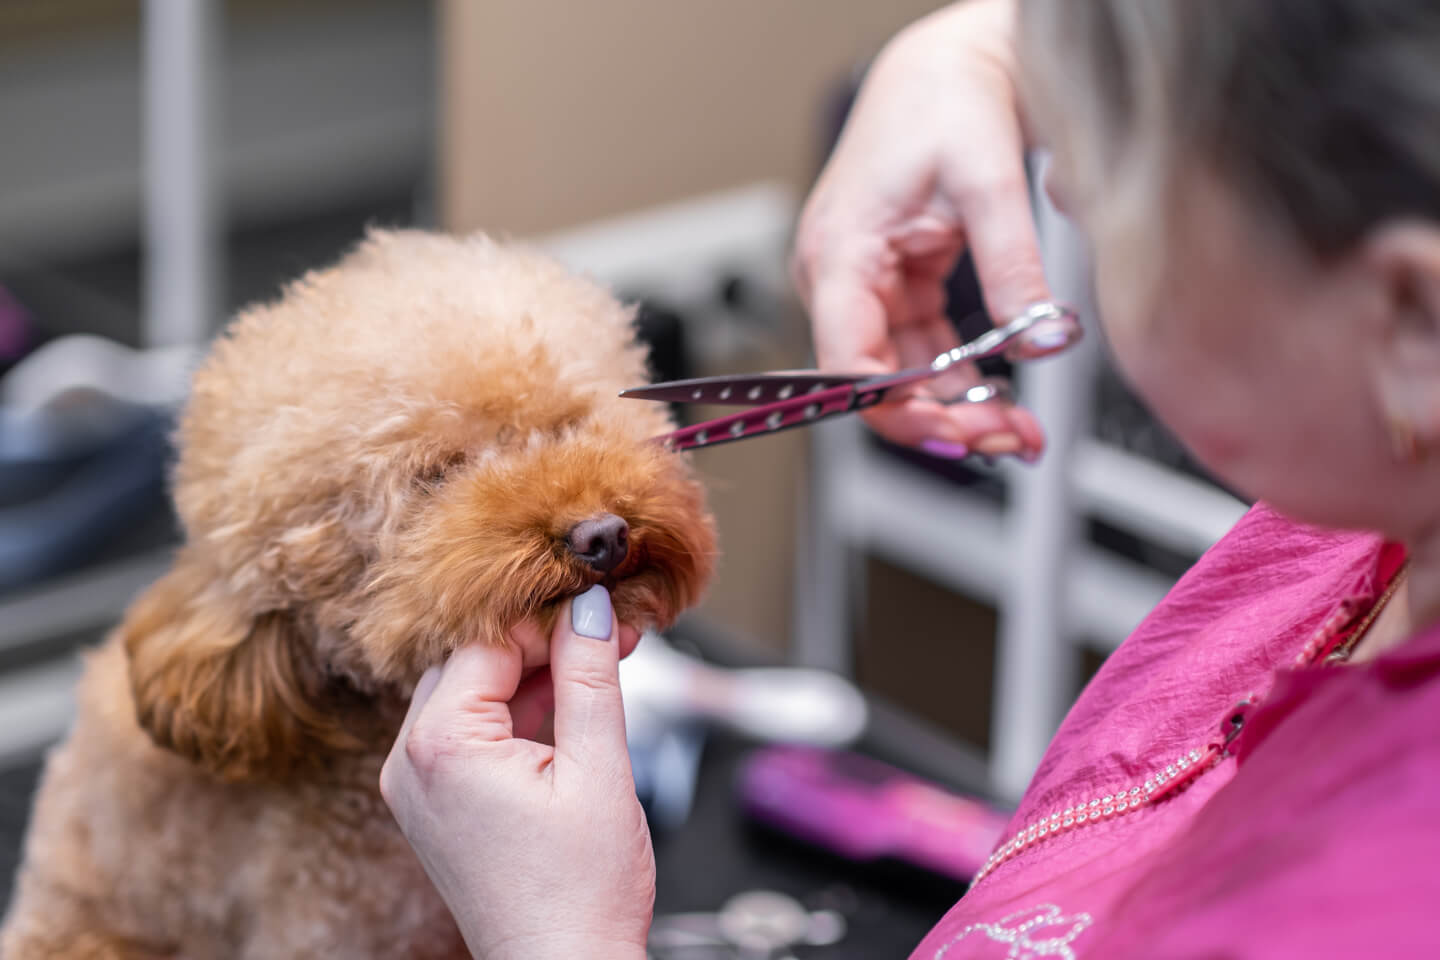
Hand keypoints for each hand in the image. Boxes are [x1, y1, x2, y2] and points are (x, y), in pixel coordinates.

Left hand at [380, 586, 651, 959]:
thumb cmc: (580, 894)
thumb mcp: (599, 768)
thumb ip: (589, 676)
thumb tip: (590, 607)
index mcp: (442, 745)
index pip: (488, 640)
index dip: (549, 616)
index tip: (601, 603)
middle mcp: (411, 761)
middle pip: (473, 660)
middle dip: (543, 641)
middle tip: (609, 632)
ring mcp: (417, 785)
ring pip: (473, 691)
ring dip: (534, 674)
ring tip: (601, 667)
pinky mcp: (435, 804)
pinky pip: (471, 731)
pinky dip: (518, 714)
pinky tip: (571, 706)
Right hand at [792, 0, 1049, 457]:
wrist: (946, 63)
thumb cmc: (945, 100)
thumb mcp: (988, 180)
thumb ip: (1014, 266)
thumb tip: (1044, 339)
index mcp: (842, 254)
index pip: (849, 365)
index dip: (900, 411)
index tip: (959, 435)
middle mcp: (840, 278)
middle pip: (875, 382)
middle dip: (941, 421)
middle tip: (1008, 441)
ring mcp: (864, 285)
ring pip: (899, 375)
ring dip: (954, 407)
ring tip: (1015, 429)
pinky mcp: (892, 285)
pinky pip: (918, 351)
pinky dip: (957, 378)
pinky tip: (997, 393)